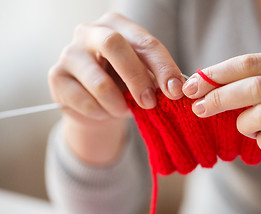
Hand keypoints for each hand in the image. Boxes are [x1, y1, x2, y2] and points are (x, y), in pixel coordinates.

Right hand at [48, 12, 183, 164]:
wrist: (95, 105)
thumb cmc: (123, 85)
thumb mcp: (143, 77)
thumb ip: (157, 78)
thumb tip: (177, 89)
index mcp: (117, 25)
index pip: (144, 41)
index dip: (163, 67)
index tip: (176, 91)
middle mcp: (89, 32)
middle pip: (114, 46)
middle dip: (137, 79)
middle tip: (150, 103)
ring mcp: (69, 53)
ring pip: (99, 81)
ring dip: (117, 103)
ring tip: (123, 109)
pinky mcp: (56, 77)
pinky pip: (84, 101)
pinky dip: (101, 113)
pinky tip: (103, 111)